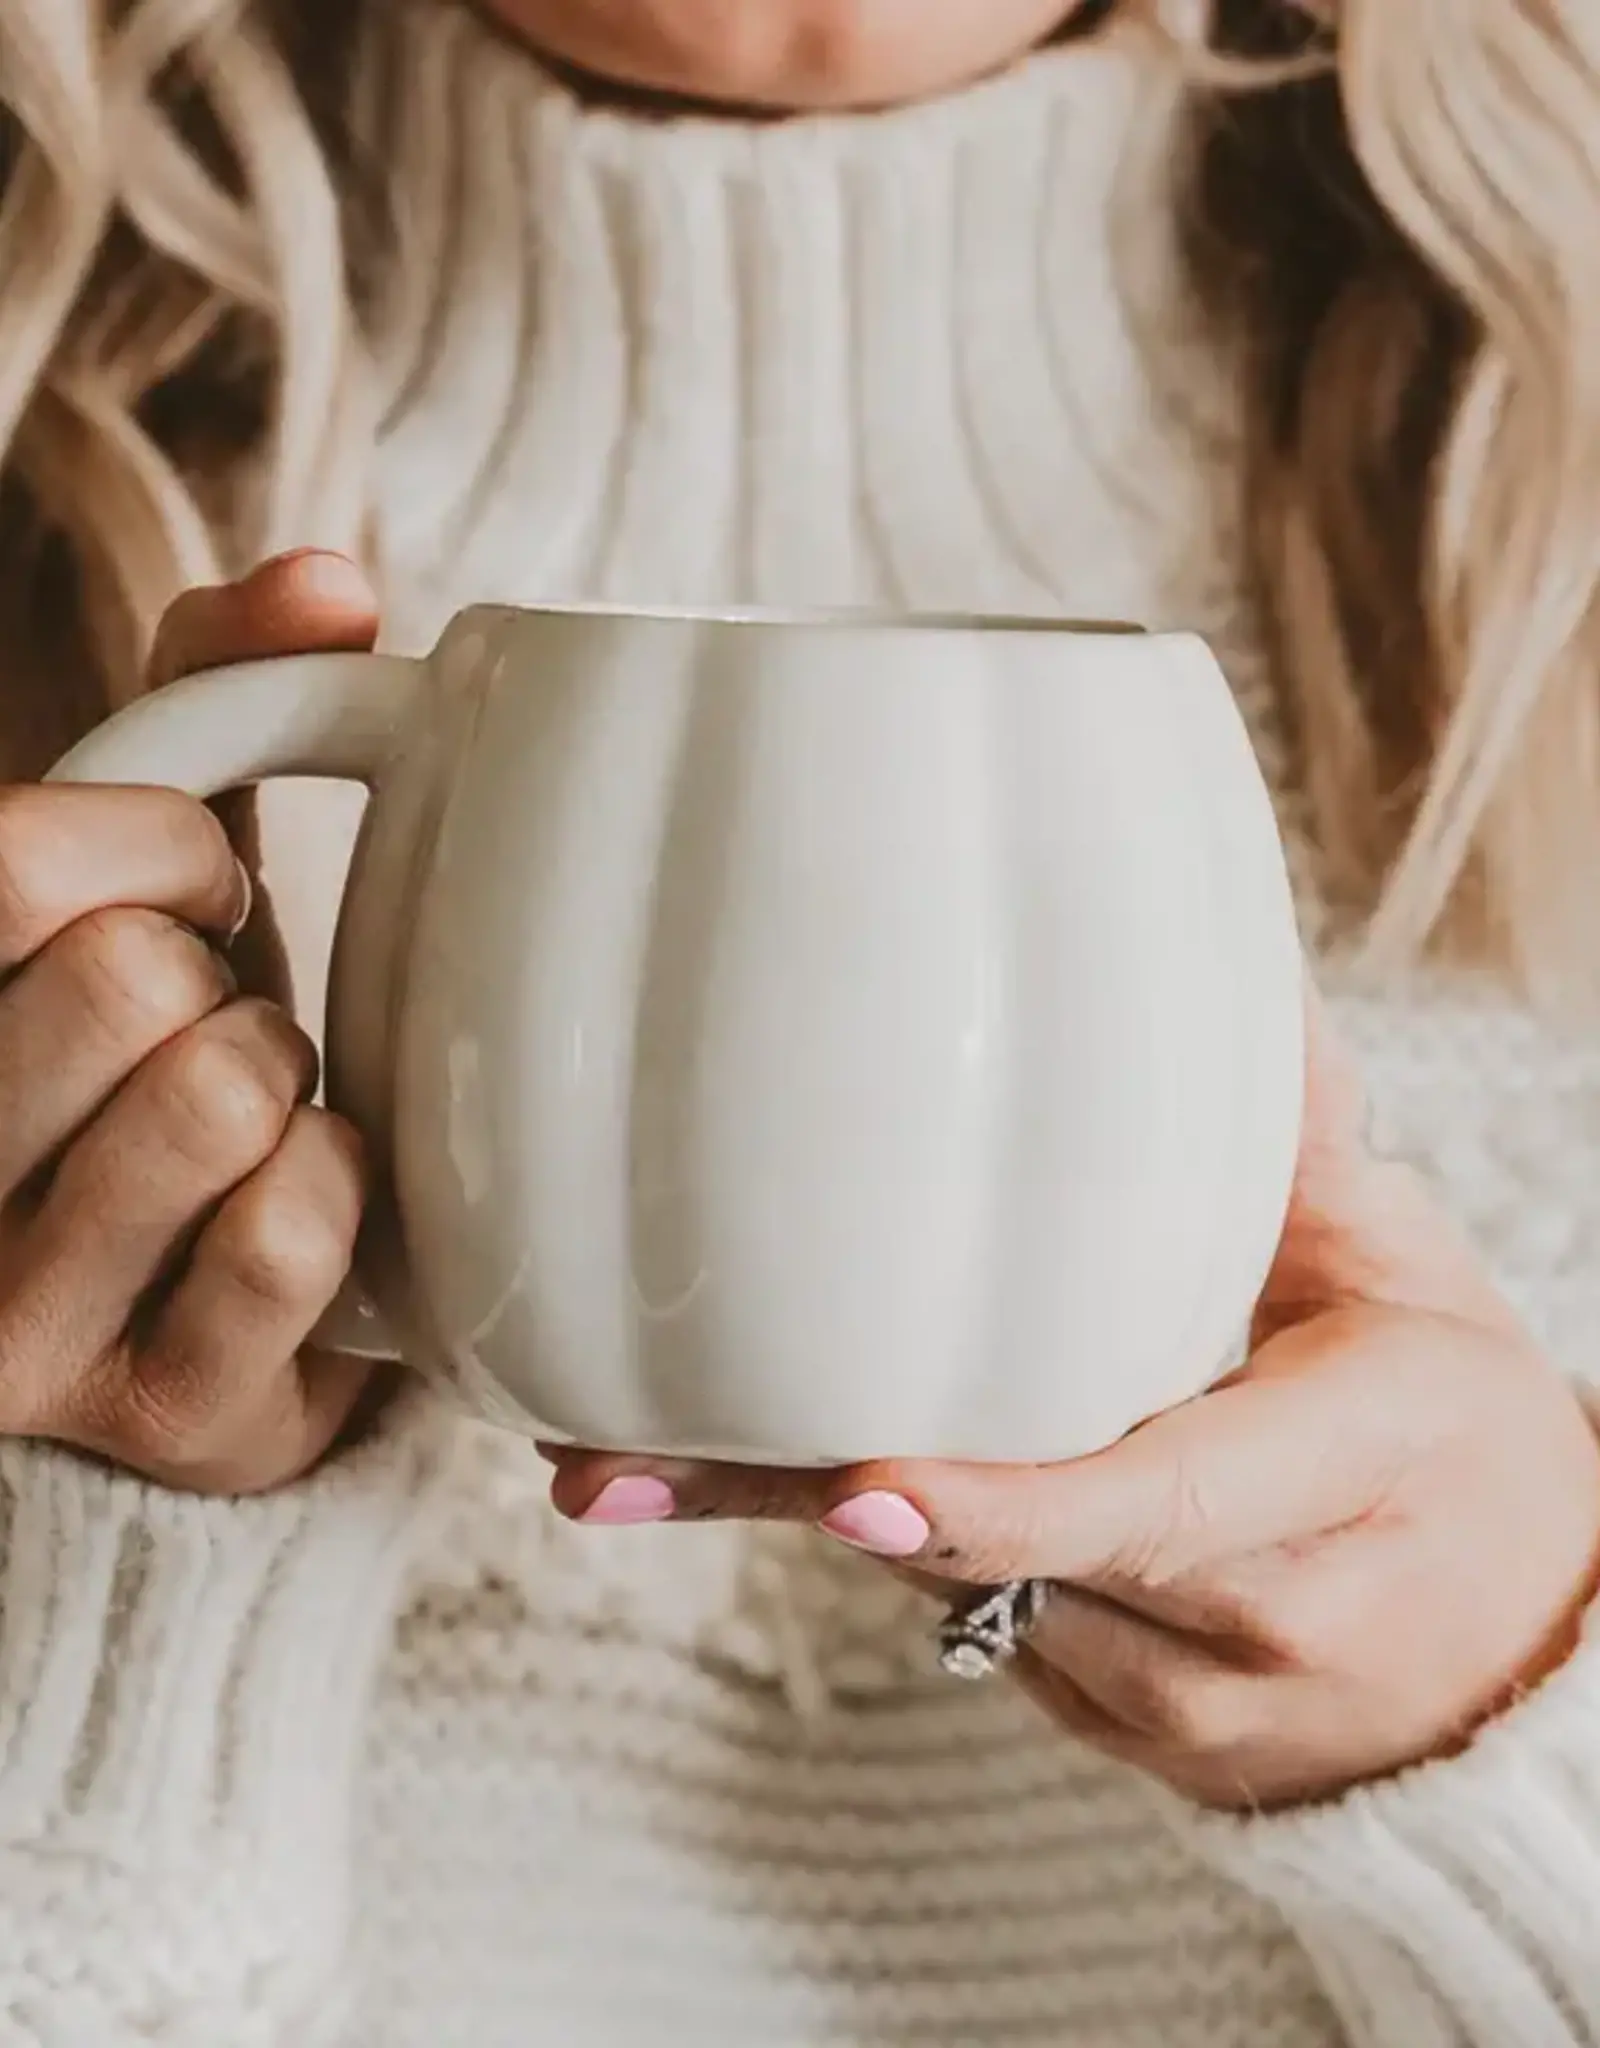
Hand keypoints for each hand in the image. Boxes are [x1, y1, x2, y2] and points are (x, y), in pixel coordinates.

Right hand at [0, 550, 383, 1494]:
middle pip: (123, 976)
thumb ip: (208, 699)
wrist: (191, 1297)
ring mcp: (14, 1323)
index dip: (157, 846)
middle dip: (224, 965)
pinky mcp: (147, 1415)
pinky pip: (291, 1229)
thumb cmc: (151, 1050)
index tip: (196, 888)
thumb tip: (333, 581)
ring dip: (283, 1070)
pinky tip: (303, 1196)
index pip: (14, 859)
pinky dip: (338, 1183)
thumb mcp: (145, 871)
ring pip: (217, 1093)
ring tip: (252, 1105)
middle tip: (219, 1011)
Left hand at [547, 989, 1599, 1807]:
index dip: (1008, 1501)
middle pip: (1011, 1562)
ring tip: (638, 1461)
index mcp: (1349, 1474)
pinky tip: (810, 1486)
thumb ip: (1303, 1142)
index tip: (859, 1486)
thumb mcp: (1408, 1280)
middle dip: (809, 1508)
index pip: (1164, 1500)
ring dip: (830, 1518)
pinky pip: (989, 1634)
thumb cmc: (1459, 1442)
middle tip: (610, 1466)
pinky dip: (908, 1552)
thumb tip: (1229, 974)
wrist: (1521, 1665)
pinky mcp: (1130, 1742)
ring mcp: (1189, 1707)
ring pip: (970, 1603)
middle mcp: (1260, 1616)